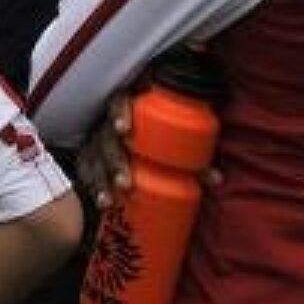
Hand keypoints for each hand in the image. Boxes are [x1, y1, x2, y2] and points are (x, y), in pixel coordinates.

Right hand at [76, 91, 220, 208]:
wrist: (147, 132)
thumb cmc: (165, 132)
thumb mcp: (179, 136)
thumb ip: (195, 154)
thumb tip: (216, 179)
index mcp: (131, 107)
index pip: (118, 101)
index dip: (119, 113)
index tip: (124, 130)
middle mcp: (110, 122)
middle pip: (105, 138)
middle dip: (114, 161)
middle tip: (126, 183)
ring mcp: (97, 140)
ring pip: (93, 157)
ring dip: (101, 179)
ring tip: (109, 200)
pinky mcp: (90, 157)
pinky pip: (87, 171)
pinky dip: (94, 187)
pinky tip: (102, 202)